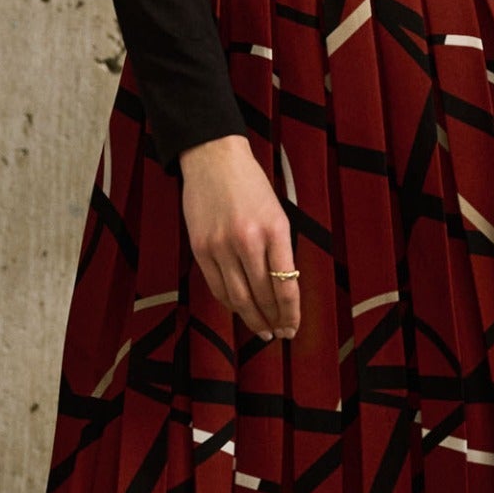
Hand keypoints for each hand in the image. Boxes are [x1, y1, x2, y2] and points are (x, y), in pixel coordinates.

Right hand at [178, 134, 300, 342]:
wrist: (213, 158)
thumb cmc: (251, 185)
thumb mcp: (277, 213)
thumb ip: (279, 250)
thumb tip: (282, 291)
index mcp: (274, 230)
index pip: (285, 285)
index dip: (291, 313)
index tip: (294, 328)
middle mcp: (247, 240)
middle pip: (261, 296)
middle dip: (273, 320)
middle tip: (280, 334)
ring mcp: (220, 245)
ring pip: (238, 297)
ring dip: (252, 318)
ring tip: (262, 330)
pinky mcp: (200, 247)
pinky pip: (217, 286)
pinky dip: (230, 303)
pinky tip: (240, 310)